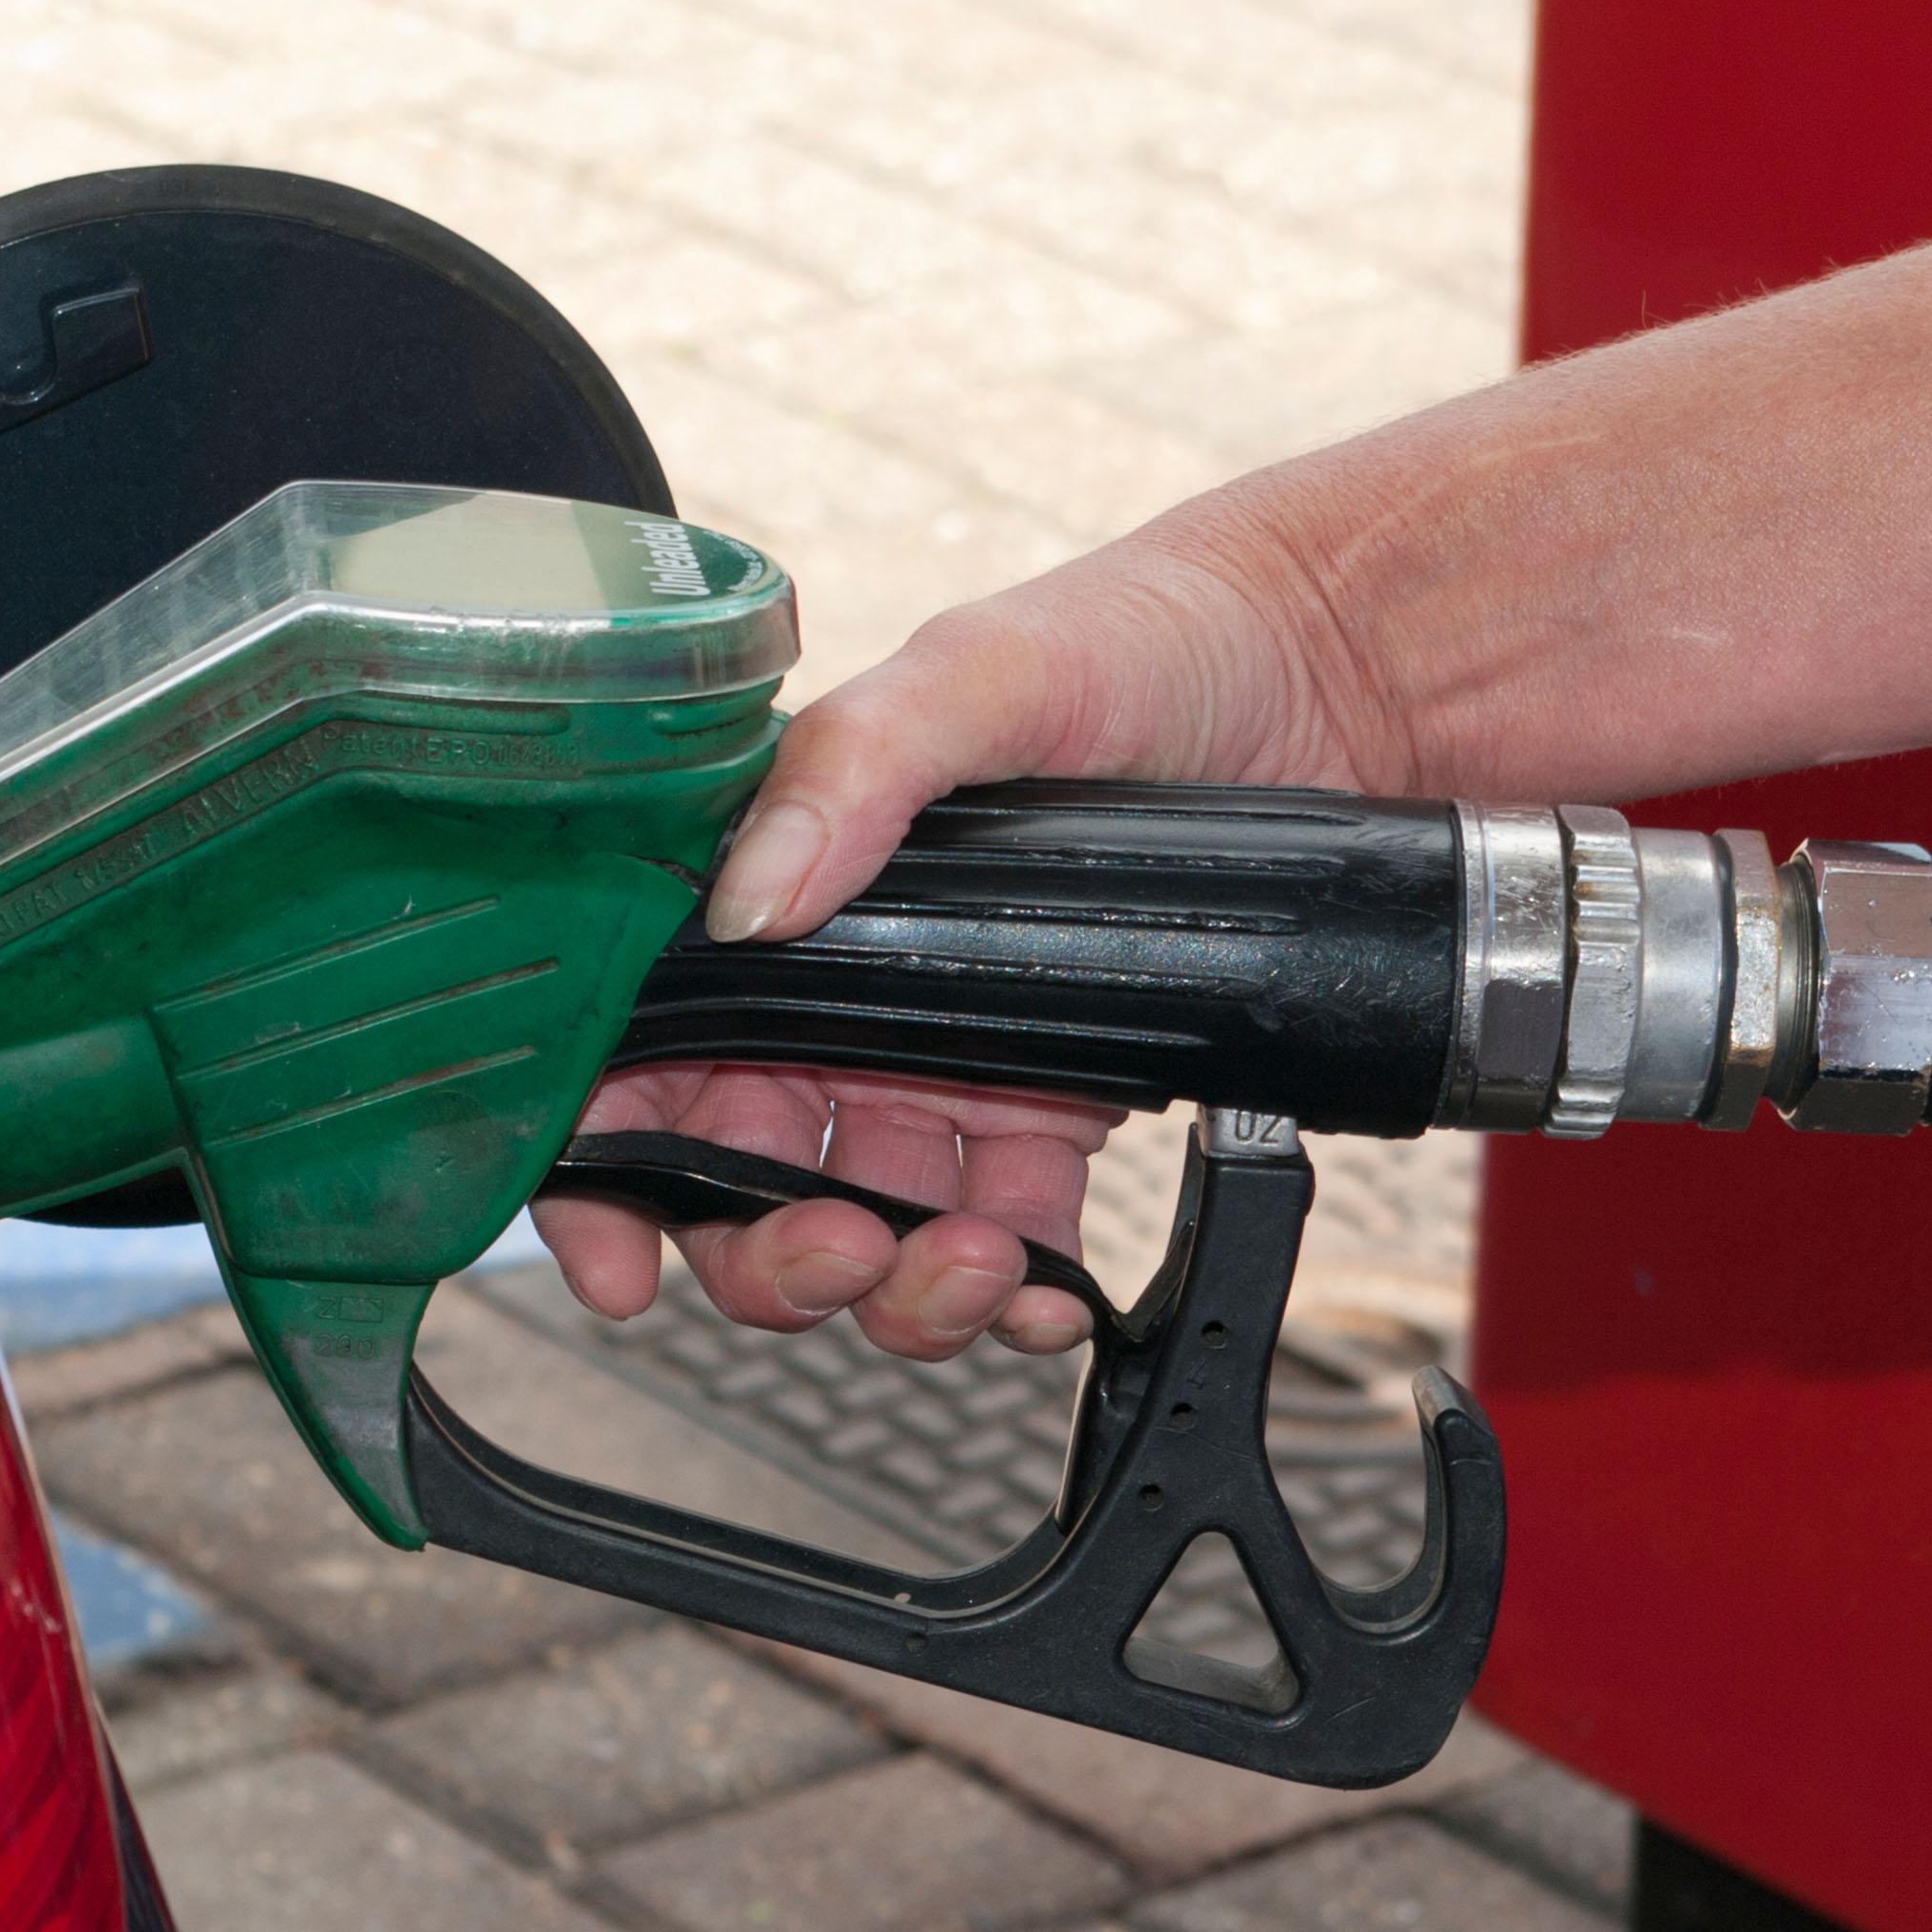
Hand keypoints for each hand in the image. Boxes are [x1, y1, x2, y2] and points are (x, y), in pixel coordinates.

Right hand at [533, 489, 1392, 1354]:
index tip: (616, 1258)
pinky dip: (1009, 1293)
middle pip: (740, 1181)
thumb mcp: (981, 671)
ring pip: (866, 1231)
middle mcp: (837, 994)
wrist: (1331, 675)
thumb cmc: (1144, 637)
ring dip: (897, 1289)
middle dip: (772, 1254)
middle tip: (844, 1247)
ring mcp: (941, 1060)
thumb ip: (852, 768)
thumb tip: (749, 899)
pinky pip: (1002, 1237)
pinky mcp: (1052, 1105)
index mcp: (775, 895)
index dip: (601, 1172)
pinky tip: (1038, 1290)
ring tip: (973, 1263)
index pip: (639, 1052)